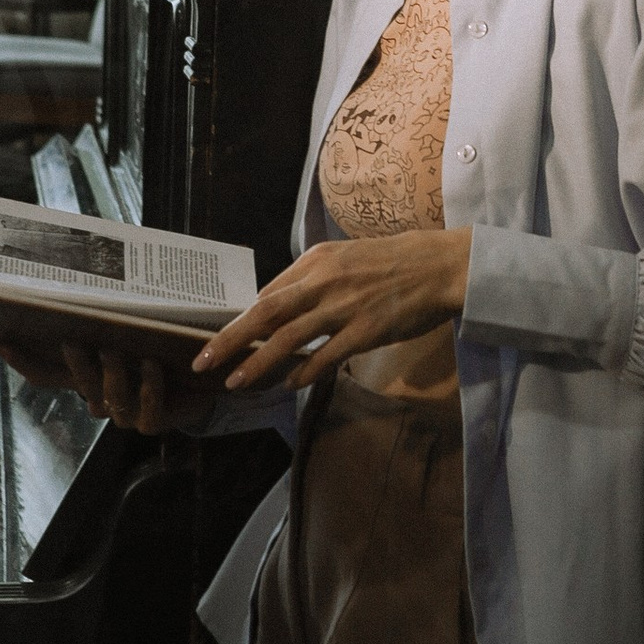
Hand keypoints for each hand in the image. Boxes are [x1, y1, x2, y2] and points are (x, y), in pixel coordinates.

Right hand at [0, 331, 221, 436]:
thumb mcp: (131, 339)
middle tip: (72, 340)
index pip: (47, 375)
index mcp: (89, 380)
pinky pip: (148, 407)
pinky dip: (150, 386)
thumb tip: (85, 288)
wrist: (197, 389)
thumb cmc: (158, 360)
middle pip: (79, 384)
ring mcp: (126, 415)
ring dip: (114, 374)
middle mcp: (101, 400)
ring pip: (112, 397)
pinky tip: (153, 365)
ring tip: (118, 350)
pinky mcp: (153, 423)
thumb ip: (107, 326)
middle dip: (75, 363)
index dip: (23, 361)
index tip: (1, 340)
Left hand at [192, 229, 469, 395]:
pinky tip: (290, 384)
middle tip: (203, 361)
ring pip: (290, 337)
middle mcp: (324, 280)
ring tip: (236, 381)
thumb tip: (275, 305)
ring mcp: (345, 306)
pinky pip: (328, 355)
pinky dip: (305, 371)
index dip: (240, 320)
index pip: (267, 293)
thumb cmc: (392, 263)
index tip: (218, 340)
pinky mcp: (367, 329)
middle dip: (230, 339)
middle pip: (266, 313)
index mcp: (316, 261)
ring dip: (258, 362)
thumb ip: (312, 281)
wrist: (440, 266)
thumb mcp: (344, 259)